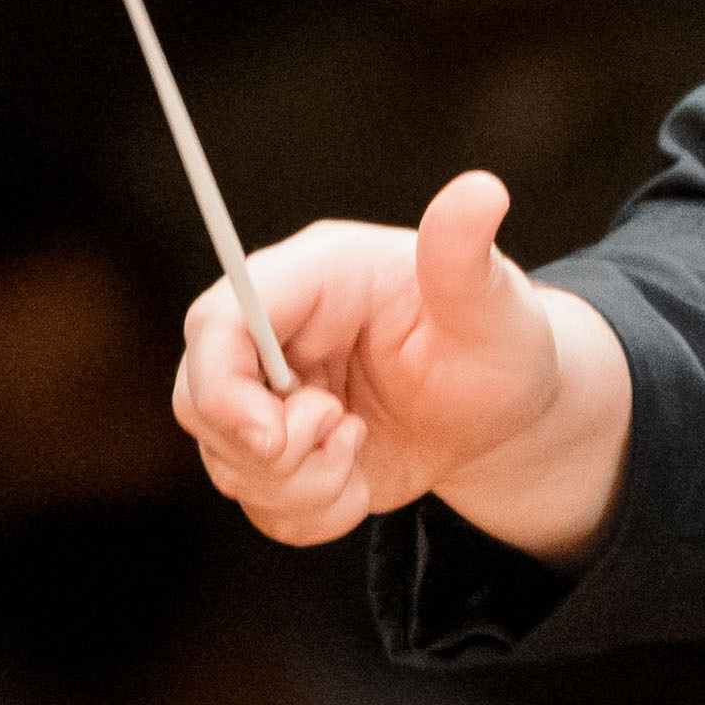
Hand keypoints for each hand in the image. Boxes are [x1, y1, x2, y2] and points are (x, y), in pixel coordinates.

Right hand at [169, 168, 635, 564]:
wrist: (505, 416)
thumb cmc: (499, 342)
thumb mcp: (492, 305)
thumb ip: (464, 256)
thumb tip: (481, 190)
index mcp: (312, 277)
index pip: (220, 320)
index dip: (223, 381)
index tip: (273, 437)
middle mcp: (276, 334)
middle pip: (199, 397)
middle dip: (265, 447)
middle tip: (346, 441)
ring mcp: (272, 398)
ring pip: (227, 462)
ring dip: (298, 484)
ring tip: (362, 452)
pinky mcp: (283, 454)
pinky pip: (259, 503)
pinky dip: (310, 514)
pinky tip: (357, 485)